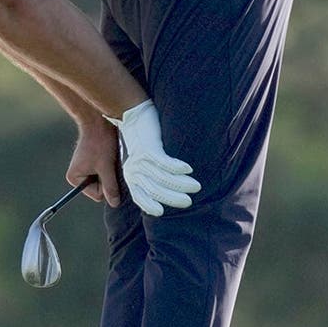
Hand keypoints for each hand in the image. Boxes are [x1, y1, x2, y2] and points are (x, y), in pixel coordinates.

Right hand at [65, 119, 121, 207]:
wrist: (98, 122)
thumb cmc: (99, 143)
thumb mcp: (106, 167)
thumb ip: (110, 187)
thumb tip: (114, 203)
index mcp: (75, 178)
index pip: (97, 194)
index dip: (106, 184)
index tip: (107, 168)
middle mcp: (77, 175)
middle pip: (100, 189)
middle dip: (107, 178)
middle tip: (108, 162)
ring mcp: (85, 169)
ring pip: (104, 180)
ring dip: (109, 171)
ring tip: (108, 158)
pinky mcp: (92, 163)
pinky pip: (104, 172)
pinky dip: (109, 166)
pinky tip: (108, 156)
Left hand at [104, 100, 200, 216]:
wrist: (132, 115)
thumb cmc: (142, 140)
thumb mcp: (141, 161)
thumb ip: (149, 176)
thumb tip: (166, 191)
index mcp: (131, 176)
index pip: (140, 197)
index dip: (151, 205)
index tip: (164, 212)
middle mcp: (134, 170)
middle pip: (155, 191)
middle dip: (173, 198)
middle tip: (189, 201)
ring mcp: (141, 159)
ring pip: (162, 178)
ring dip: (181, 184)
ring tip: (195, 186)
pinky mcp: (149, 148)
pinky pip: (164, 162)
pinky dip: (177, 168)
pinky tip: (188, 169)